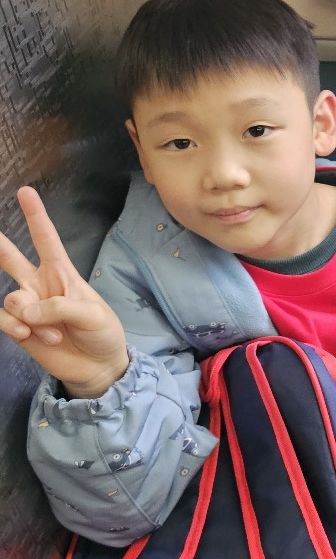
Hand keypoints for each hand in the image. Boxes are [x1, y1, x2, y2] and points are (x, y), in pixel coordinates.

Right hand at [0, 187, 128, 397]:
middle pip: (11, 258)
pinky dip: (15, 327)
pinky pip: (4, 319)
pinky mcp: (19, 328)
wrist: (98, 367)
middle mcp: (40, 285)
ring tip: (54, 332)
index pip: (47, 240)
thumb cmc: (102, 333)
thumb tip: (29, 310)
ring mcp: (28, 307)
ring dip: (30, 317)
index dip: (36, 216)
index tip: (26, 192)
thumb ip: (61, 307)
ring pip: (12, 299)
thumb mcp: (93, 315)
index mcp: (63, 273)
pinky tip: (28, 335)